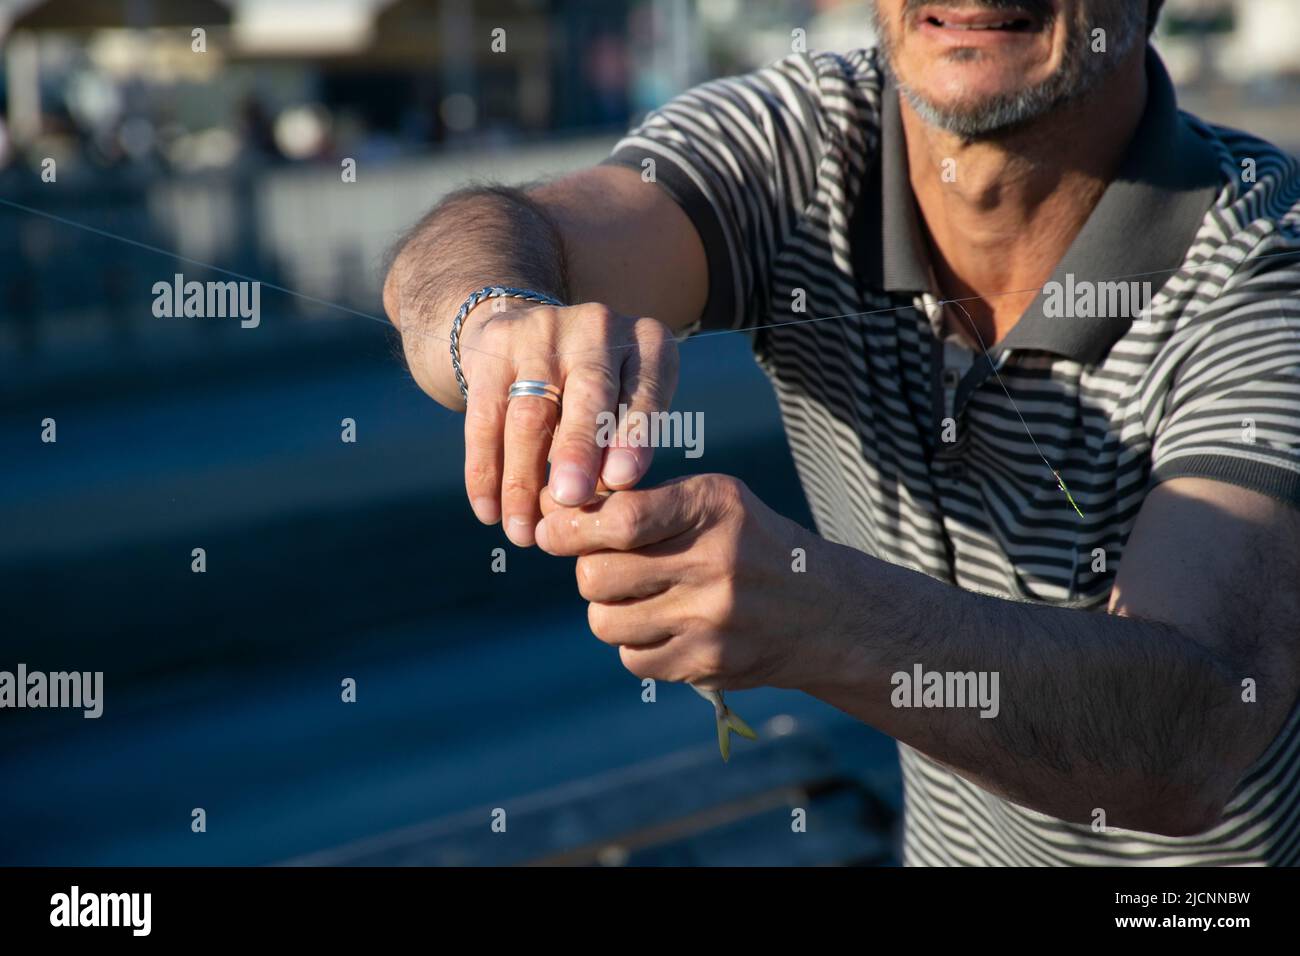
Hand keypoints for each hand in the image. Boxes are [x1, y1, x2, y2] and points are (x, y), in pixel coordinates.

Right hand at [439, 301, 677, 546]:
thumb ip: (625, 443)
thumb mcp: (630, 401)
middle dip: (577, 450)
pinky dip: (484, 470)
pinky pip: (484, 418)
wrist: (528, 329)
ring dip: (522, 479)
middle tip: (569, 499)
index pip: (645, 392)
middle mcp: (597, 329)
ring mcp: (541, 333)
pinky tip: (488, 511)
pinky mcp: (493, 352)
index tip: (621, 481)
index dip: (634, 436)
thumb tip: (607, 493)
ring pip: (529, 413)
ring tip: (522, 533)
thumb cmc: (600, 390)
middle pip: (587, 394)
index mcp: (646, 343)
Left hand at [535, 474, 840, 689]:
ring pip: (605, 621)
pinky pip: (633, 659)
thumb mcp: (711, 502)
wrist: (823, 610)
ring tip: (637, 596)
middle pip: (596, 575)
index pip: (620, 519)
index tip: (549, 530)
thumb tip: (548, 508)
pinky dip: (635, 643)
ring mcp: (713, 619)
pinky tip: (662, 626)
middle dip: (587, 569)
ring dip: (608, 609)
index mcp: (713, 507)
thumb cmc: (746, 542)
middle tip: (605, 564)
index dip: (569, 526)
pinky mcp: (710, 663)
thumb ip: (638, 502)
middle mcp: (716, 562)